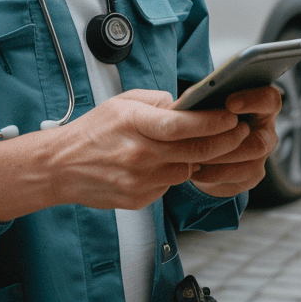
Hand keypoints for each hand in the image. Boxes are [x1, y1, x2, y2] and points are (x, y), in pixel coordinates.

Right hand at [0, 88, 250, 220]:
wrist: (60, 166)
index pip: (182, 125)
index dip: (213, 122)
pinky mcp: (139, 199)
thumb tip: (189, 104)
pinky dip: (175, 174)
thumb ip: (158, 102)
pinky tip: (165, 163)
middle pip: (194, 151)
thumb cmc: (94, 130)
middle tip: (240, 132)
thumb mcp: (124, 102)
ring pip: (187, 170)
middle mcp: (138, 154)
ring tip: (202, 145)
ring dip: (199, 159)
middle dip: (224, 142)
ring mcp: (139, 180)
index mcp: (134, 124)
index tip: (232, 116)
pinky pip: (170, 185)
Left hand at [189, 84, 281, 197]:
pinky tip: (194, 168)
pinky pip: (234, 176)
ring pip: (247, 164)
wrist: (204, 149)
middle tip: (206, 136)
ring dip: (219, 158)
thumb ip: (205, 95)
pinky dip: (211, 173)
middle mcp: (267, 132)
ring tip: (193, 154)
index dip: (254, 101)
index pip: (270, 99)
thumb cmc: (207, 116)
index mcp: (262, 106)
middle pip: (262, 141)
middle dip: (232, 140)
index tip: (230, 103)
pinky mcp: (252, 176)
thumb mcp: (204, 102)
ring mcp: (261, 157)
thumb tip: (196, 94)